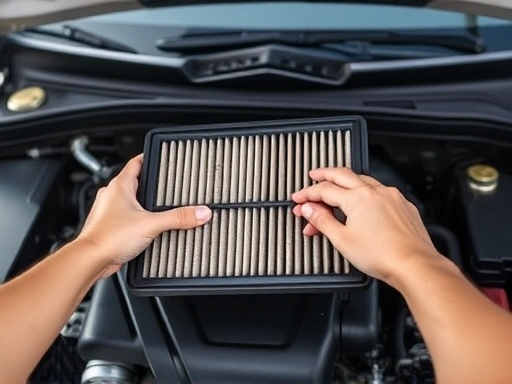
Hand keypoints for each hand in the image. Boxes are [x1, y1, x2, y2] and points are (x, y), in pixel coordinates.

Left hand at [77, 154, 211, 277]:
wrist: (90, 261)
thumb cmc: (108, 238)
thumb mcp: (152, 224)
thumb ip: (178, 217)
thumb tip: (200, 212)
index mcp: (119, 186)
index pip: (137, 162)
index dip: (150, 158)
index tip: (164, 157)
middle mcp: (112, 196)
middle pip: (137, 182)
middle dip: (154, 185)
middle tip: (170, 187)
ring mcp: (110, 211)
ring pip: (133, 201)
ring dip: (147, 205)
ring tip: (163, 209)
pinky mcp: (112, 227)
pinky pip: (130, 218)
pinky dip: (141, 220)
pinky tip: (151, 229)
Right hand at [291, 168, 438, 284]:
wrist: (414, 264)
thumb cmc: (382, 255)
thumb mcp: (342, 240)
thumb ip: (322, 221)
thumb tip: (309, 209)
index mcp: (358, 198)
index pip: (324, 190)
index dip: (307, 194)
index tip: (299, 199)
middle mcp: (375, 191)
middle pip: (342, 175)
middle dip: (324, 174)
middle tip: (313, 176)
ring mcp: (391, 196)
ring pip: (363, 180)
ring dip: (345, 181)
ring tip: (336, 187)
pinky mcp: (403, 205)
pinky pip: (379, 191)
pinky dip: (365, 192)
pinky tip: (362, 201)